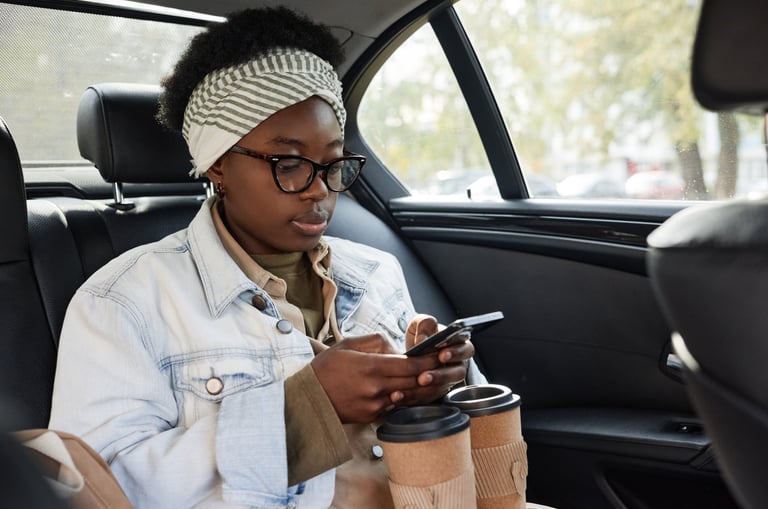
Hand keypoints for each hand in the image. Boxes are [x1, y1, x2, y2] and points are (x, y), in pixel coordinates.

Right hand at [311, 333, 441, 423]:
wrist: (307, 398)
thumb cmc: (326, 368)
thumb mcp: (348, 344)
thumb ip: (376, 341)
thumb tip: (397, 347)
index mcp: (371, 367)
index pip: (410, 365)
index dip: (429, 360)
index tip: (440, 354)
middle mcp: (376, 388)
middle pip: (414, 382)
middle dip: (430, 373)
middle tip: (443, 364)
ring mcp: (374, 405)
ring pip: (407, 396)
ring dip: (419, 387)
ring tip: (430, 377)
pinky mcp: (371, 417)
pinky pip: (394, 406)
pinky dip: (402, 397)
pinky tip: (406, 389)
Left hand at [400, 314, 474, 404]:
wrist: (409, 352)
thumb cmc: (421, 336)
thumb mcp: (421, 324)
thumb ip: (424, 325)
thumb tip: (422, 339)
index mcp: (458, 345)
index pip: (465, 349)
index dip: (456, 353)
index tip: (442, 354)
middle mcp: (457, 364)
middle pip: (458, 372)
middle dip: (442, 374)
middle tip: (427, 375)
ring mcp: (447, 380)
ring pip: (445, 387)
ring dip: (430, 386)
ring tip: (418, 382)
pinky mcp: (435, 392)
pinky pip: (428, 397)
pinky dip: (415, 396)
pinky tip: (402, 394)